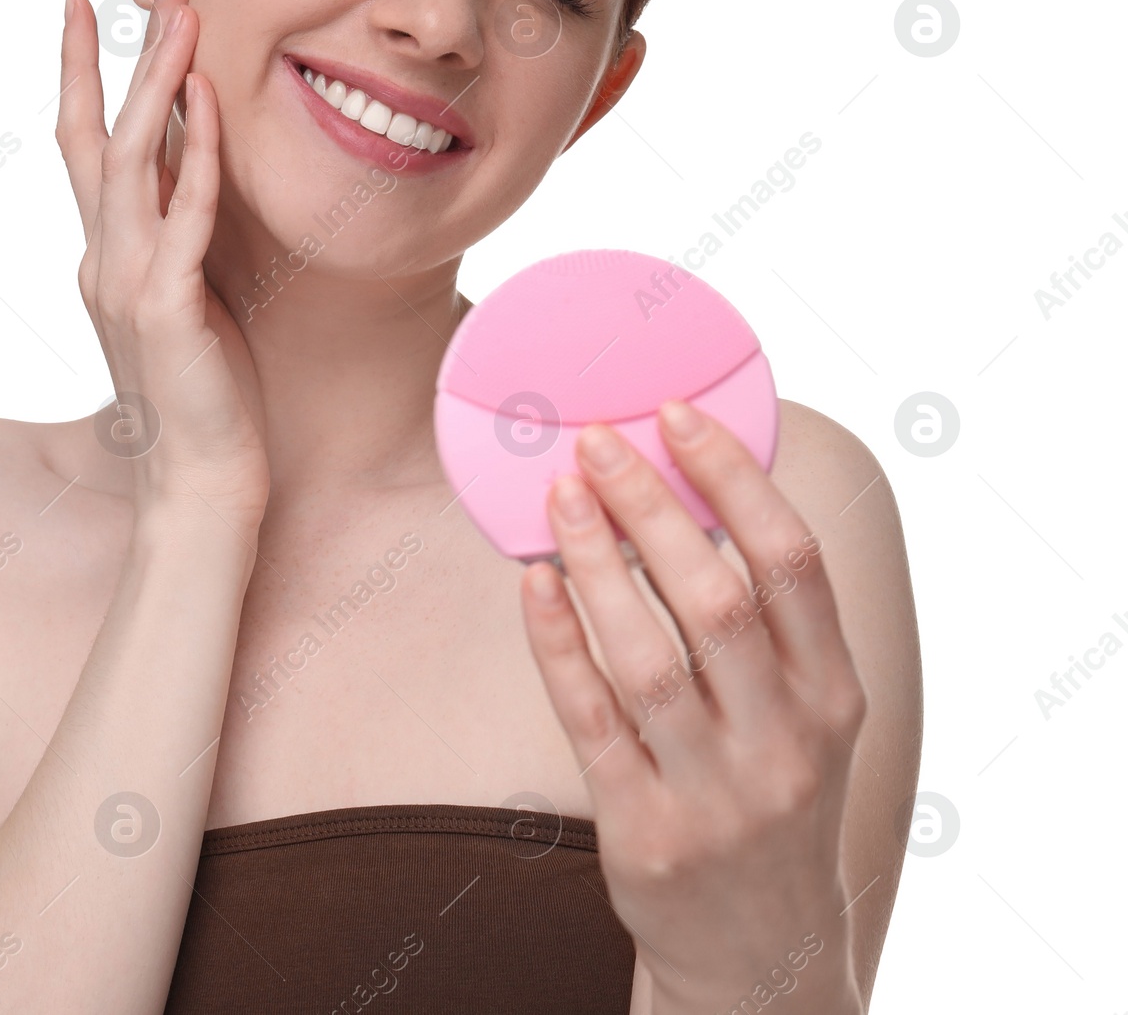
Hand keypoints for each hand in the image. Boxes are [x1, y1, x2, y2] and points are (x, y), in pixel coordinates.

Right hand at [57, 0, 269, 530]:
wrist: (203, 481)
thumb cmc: (202, 393)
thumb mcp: (178, 298)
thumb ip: (169, 236)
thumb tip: (183, 171)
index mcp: (104, 255)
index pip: (82, 145)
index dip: (79, 72)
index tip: (83, 3)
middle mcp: (104, 260)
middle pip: (97, 135)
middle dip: (118, 52)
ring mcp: (130, 284)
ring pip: (131, 162)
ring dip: (155, 82)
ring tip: (180, 14)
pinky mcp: (169, 311)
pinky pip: (184, 219)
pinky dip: (196, 158)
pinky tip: (209, 104)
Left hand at [520, 400, 866, 1013]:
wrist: (760, 954)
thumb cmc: (771, 795)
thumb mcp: (806, 714)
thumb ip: (768, 621)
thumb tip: (693, 485)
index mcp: (835, 696)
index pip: (794, 562)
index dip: (734, 477)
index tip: (676, 413)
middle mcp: (786, 743)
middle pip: (715, 598)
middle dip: (650, 506)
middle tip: (596, 441)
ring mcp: (716, 795)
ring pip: (646, 655)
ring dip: (595, 563)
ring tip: (559, 494)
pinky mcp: (644, 830)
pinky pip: (590, 718)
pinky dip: (557, 643)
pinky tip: (533, 583)